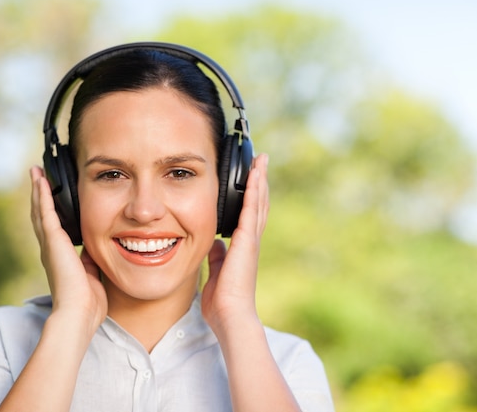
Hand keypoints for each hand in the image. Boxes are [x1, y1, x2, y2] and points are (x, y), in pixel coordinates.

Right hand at [30, 166, 106, 333]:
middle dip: (40, 196)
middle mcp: (50, 249)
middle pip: (42, 215)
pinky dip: (42, 194)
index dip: (50, 212)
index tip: (50, 196)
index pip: (53, 228)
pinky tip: (40, 179)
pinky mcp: (52, 240)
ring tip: (36, 171)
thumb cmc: (87, 303)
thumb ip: (90, 260)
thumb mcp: (92, 275)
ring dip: (38, 190)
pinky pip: (45, 212)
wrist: (79, 313)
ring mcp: (49, 244)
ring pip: (40, 210)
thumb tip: (94, 249)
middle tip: (38, 176)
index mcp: (60, 258)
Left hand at [201, 153, 269, 333]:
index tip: (252, 180)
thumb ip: (217, 257)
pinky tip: (255, 176)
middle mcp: (250, 242)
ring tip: (261, 161)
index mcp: (242, 249)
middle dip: (259, 182)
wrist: (231, 316)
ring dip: (259, 181)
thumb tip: (215, 244)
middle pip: (258, 205)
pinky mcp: (247, 241)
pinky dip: (253, 192)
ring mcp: (250, 240)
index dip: (251, 197)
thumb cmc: (223, 302)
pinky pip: (250, 210)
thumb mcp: (215, 273)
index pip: (249, 216)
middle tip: (261, 162)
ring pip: (257, 203)